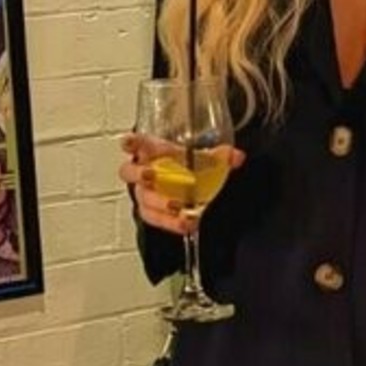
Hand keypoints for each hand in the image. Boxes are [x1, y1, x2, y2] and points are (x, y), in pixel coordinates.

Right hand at [119, 132, 245, 234]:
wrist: (182, 182)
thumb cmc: (183, 164)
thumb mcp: (201, 157)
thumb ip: (219, 156)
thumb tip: (236, 157)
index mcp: (151, 151)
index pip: (136, 143)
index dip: (130, 142)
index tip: (128, 142)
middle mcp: (142, 171)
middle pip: (130, 172)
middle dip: (140, 174)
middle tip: (152, 175)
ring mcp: (143, 193)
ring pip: (142, 199)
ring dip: (159, 203)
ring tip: (177, 206)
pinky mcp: (150, 212)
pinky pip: (155, 218)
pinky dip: (171, 222)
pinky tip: (186, 223)